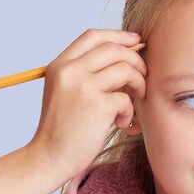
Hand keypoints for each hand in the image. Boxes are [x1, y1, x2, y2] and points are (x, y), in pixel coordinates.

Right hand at [26, 28, 146, 181]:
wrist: (49, 157)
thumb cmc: (63, 128)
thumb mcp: (64, 91)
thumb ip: (86, 72)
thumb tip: (125, 56)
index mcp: (60, 65)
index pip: (93, 36)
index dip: (119, 36)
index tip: (137, 42)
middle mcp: (69, 71)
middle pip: (113, 49)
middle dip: (135, 59)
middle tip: (143, 75)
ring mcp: (83, 87)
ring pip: (125, 69)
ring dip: (138, 83)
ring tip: (136, 98)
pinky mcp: (97, 106)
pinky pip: (126, 99)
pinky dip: (129, 111)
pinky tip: (121, 123)